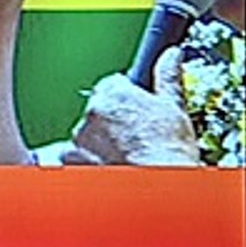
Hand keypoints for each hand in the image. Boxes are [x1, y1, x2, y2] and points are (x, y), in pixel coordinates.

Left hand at [68, 48, 199, 165]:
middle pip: (98, 111)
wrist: (156, 191)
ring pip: (85, 136)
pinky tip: (107, 169)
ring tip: (123, 158)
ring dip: (98, 145)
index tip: (136, 114)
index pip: (112, 85)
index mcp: (114, 93)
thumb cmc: (168, 153)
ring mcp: (79, 139)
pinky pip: (74, 158)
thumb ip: (168, 77)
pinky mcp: (71, 161)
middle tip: (134, 139)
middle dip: (112, 123)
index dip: (127, 100)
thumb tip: (171, 55)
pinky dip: (86, 163)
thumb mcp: (174, 108)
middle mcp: (91, 113)